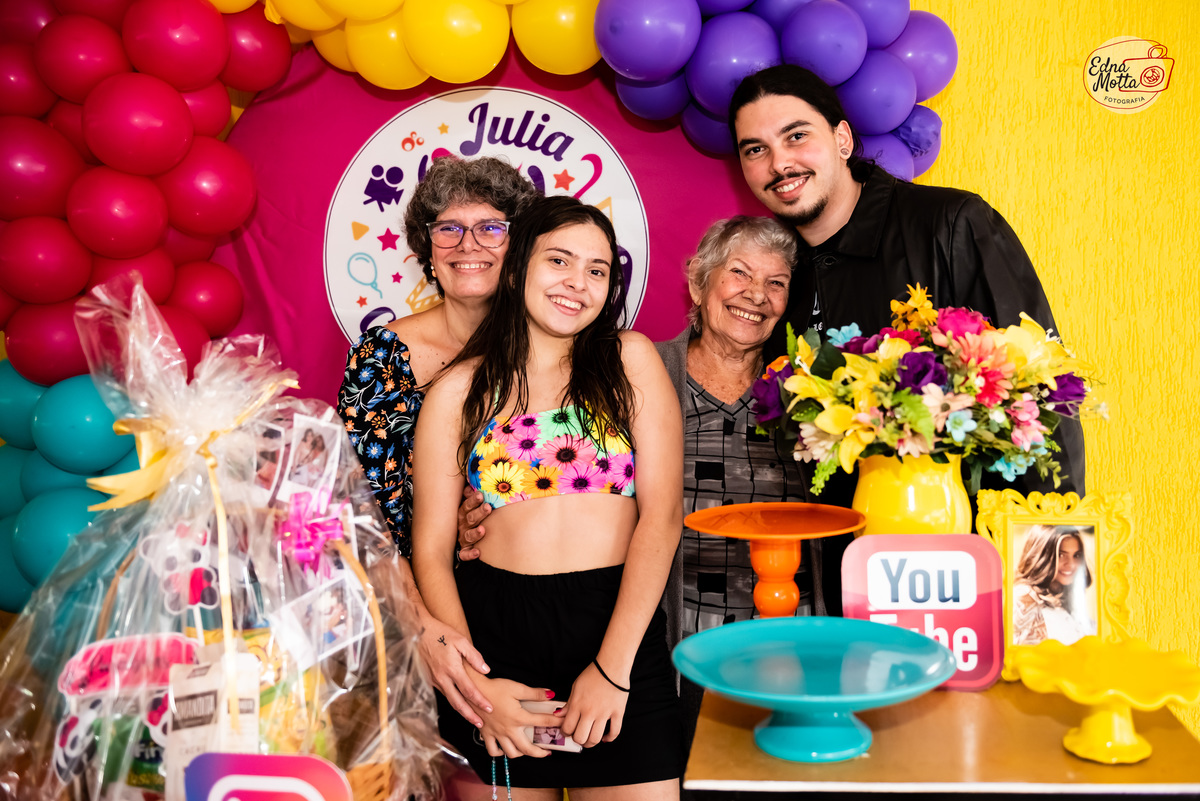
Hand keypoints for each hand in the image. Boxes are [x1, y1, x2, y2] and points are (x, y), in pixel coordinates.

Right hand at [416, 613, 492, 727]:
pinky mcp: (429, 680)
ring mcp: (434, 680)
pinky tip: (459, 704)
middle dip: (470, 715)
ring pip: (449, 700)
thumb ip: (474, 656)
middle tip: (481, 725)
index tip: (489, 708)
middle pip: (457, 703)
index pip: (468, 690)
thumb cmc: (440, 633)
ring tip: (472, 718)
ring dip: (461, 711)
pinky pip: (443, 694)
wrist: (418, 631)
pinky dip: (452, 701)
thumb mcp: (460, 640)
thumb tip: (486, 670)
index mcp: (452, 669)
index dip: (480, 701)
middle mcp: (442, 678)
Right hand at [456, 486, 491, 560]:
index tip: (480, 495)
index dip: (472, 500)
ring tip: (482, 530)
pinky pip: (465, 554)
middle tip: (487, 507)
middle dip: (478, 513)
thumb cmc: (467, 517)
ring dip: (475, 533)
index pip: (467, 505)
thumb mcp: (467, 505)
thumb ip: (469, 495)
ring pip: (468, 536)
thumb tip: (472, 485)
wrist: (454, 540)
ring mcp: (462, 538)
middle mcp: (461, 525)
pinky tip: (477, 552)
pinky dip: (470, 554)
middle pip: (469, 519)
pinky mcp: (463, 551)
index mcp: (462, 513)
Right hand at [475, 677, 560, 758]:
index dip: (556, 723)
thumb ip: (535, 693)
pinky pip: (493, 750)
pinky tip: (505, 748)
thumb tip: (551, 695)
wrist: (472, 690)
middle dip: (540, 753)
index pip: (542, 722)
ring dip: (521, 754)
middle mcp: (508, 729)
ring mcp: (497, 734)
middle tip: (547, 752)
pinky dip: (500, 752)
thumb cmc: (495, 687)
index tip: (563, 725)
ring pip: (511, 753)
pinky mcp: (486, 734)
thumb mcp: (517, 688)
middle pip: (527, 748)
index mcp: (518, 717)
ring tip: (527, 749)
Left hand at [557, 662, 628, 747]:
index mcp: (577, 704)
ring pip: (596, 738)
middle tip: (578, 737)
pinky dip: (609, 738)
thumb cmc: (593, 674)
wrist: (612, 666)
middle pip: (581, 737)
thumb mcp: (576, 687)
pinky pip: (614, 732)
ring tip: (590, 740)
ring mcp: (604, 713)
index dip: (565, 733)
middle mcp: (590, 712)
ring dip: (591, 743)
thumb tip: (558, 715)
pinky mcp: (617, 713)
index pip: (567, 728)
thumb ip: (568, 704)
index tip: (567, 731)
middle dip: (578, 740)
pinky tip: (605, 738)